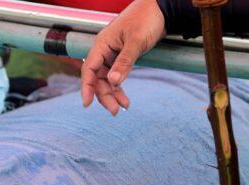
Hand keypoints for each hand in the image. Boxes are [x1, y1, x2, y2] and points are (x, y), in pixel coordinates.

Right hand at [81, 0, 165, 114]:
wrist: (161, 8)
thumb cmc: (146, 18)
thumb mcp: (136, 41)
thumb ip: (124, 62)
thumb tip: (114, 81)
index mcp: (102, 45)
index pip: (89, 69)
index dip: (87, 87)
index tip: (87, 103)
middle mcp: (104, 51)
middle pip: (98, 79)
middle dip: (105, 95)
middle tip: (115, 111)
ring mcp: (112, 55)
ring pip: (107, 80)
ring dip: (113, 94)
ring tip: (122, 108)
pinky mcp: (121, 58)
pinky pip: (116, 76)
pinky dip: (120, 88)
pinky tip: (125, 99)